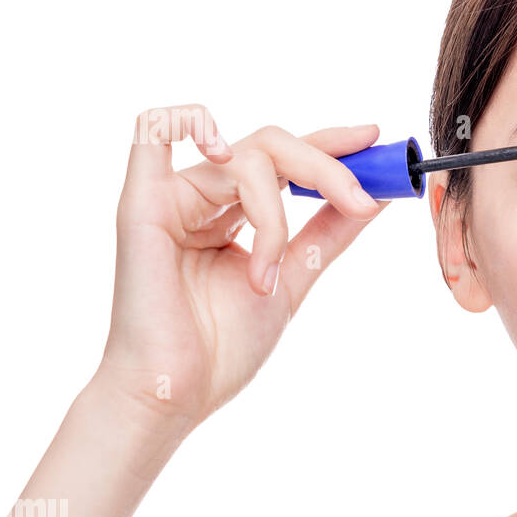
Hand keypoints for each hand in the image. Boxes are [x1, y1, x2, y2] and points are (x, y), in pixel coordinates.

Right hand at [96, 104, 388, 435]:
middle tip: (363, 203)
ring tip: (266, 278)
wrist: (176, 393)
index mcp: (235, 212)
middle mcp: (204, 197)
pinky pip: (154, 130)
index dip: (333, 144)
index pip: (288, 160)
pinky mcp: (141, 204)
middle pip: (273, 146)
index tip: (375, 140)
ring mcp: (171, 197)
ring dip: (275, 215)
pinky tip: (223, 152)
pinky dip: (193, 122)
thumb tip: (374, 196)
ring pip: (246, 158)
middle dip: (327, 169)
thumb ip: (326, 234)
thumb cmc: (221, 348)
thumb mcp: (293, 279)